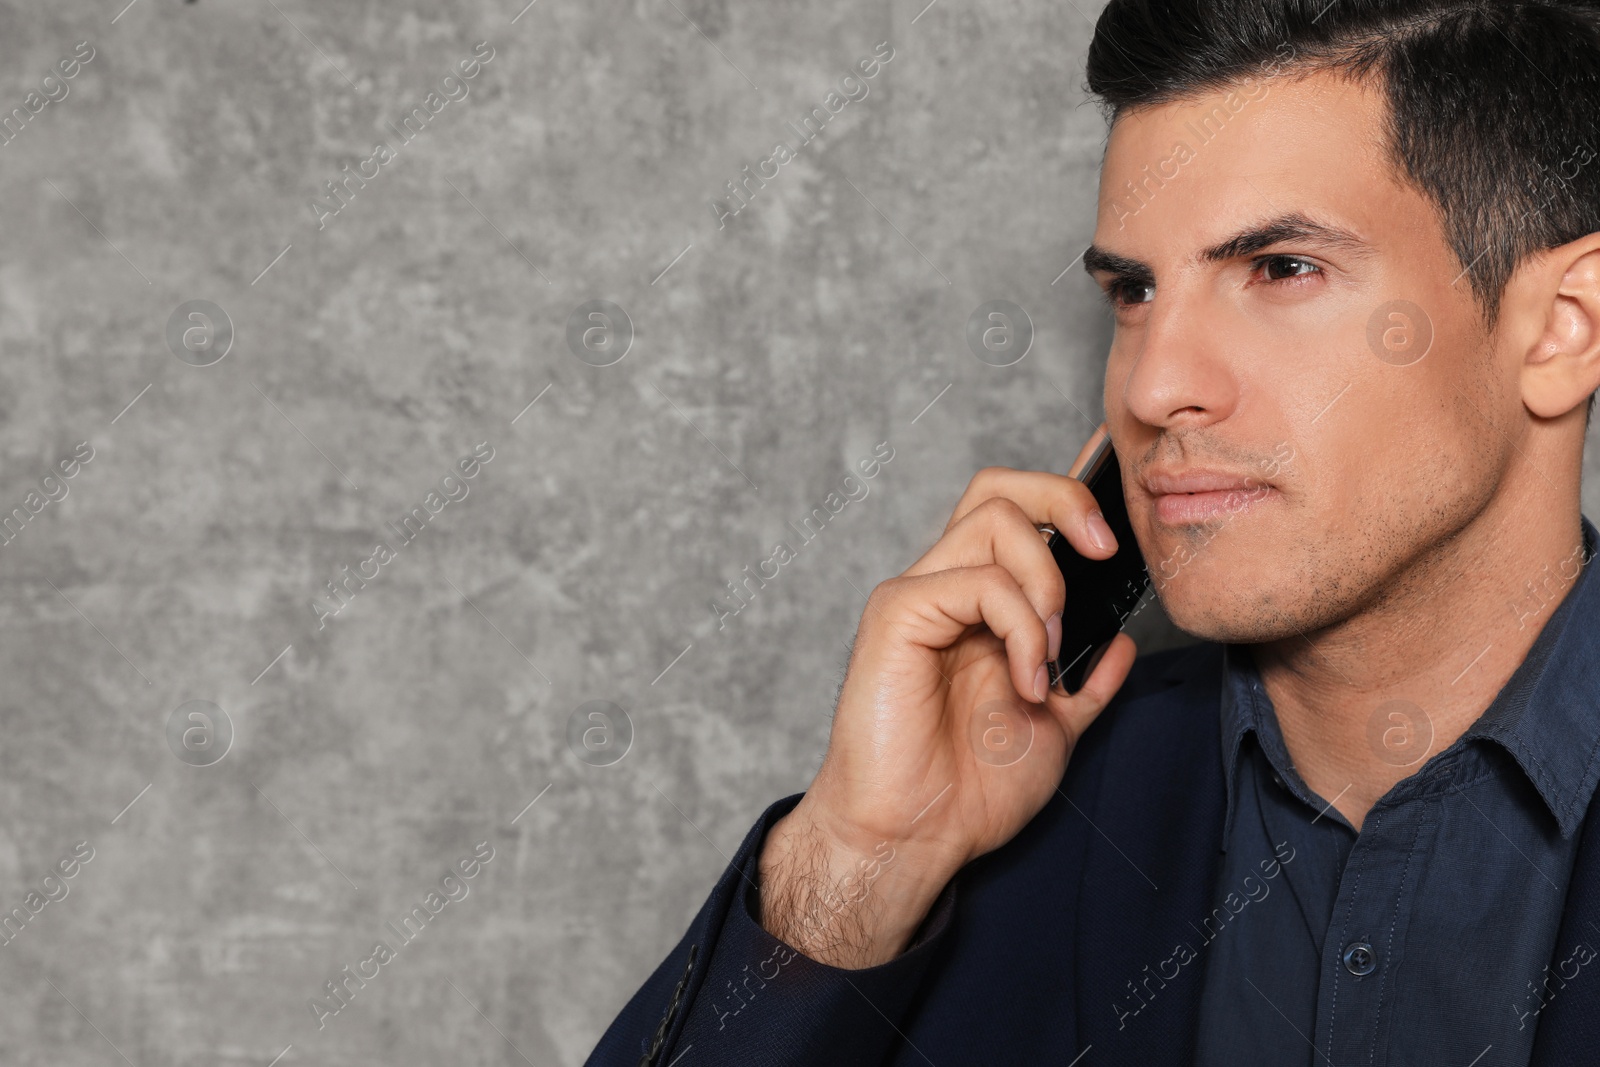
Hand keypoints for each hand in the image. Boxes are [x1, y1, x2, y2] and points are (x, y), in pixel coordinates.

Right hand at [758, 424, 1138, 966]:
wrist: (915, 838)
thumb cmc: (966, 792)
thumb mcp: (1056, 730)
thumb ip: (1088, 683)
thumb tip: (1123, 642)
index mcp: (977, 607)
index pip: (1017, 513)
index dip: (1068, 499)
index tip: (1122, 525)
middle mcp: (945, 587)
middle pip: (999, 487)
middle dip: (1065, 500)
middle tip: (1105, 551)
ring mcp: (919, 596)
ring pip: (994, 518)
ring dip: (1047, 581)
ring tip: (1050, 653)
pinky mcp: (899, 614)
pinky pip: (977, 580)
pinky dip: (1020, 624)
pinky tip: (1026, 680)